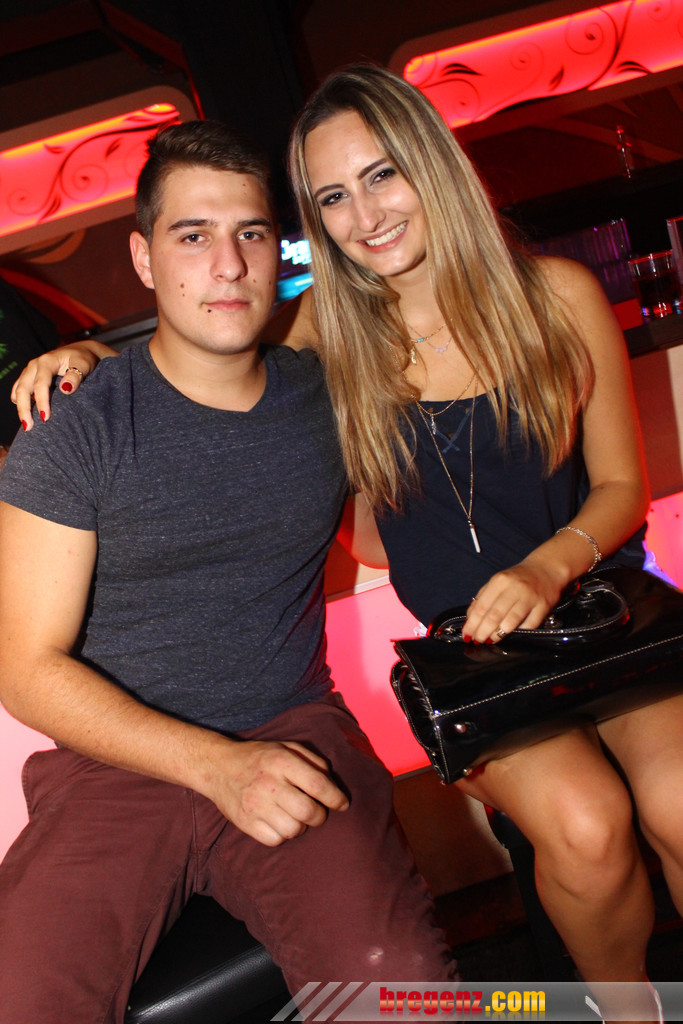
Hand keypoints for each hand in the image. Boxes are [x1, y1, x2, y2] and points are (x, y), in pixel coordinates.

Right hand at [11, 345, 101, 430]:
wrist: (80, 353)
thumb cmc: (84, 359)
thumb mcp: (84, 365)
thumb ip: (76, 376)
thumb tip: (65, 389)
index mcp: (47, 361)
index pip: (40, 383)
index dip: (41, 401)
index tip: (45, 418)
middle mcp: (34, 366)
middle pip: (23, 389)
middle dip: (24, 409)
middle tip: (29, 427)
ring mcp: (30, 372)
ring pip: (18, 391)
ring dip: (21, 408)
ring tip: (28, 425)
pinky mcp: (29, 378)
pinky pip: (19, 391)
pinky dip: (21, 403)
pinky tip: (29, 415)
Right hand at [208, 738, 348, 846]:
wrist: (218, 767)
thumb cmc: (259, 757)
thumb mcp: (286, 747)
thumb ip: (312, 760)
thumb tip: (332, 782)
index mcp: (281, 761)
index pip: (318, 784)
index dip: (336, 798)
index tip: (343, 804)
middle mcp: (269, 784)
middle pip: (308, 812)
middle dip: (321, 816)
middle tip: (318, 812)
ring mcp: (255, 805)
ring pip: (294, 830)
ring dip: (301, 826)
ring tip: (296, 816)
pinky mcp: (245, 822)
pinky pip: (275, 840)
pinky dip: (283, 835)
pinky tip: (280, 822)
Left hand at [462, 561, 564, 644]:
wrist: (547, 568)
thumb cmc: (519, 578)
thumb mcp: (498, 582)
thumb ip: (482, 598)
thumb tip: (469, 619)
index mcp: (500, 581)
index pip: (481, 606)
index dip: (472, 623)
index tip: (467, 634)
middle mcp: (515, 588)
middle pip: (494, 616)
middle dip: (482, 632)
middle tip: (477, 641)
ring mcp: (530, 598)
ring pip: (510, 622)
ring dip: (497, 635)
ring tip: (490, 640)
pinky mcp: (543, 606)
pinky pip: (529, 625)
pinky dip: (518, 633)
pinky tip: (510, 636)